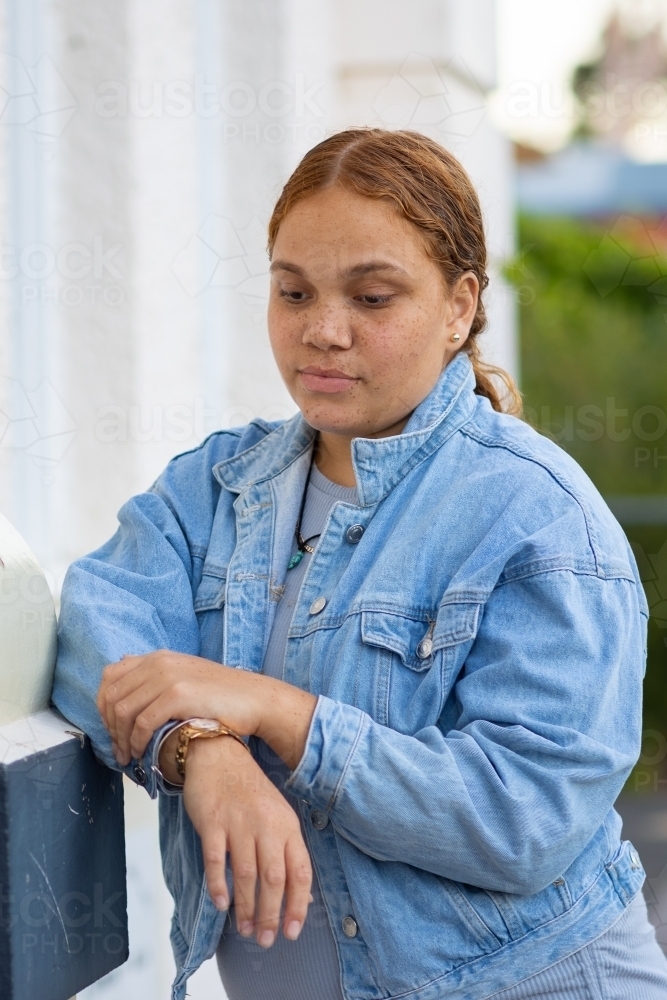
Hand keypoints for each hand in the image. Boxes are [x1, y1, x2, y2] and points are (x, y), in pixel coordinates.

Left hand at [97, 650, 316, 770]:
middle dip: (109, 728)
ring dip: (120, 739)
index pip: (111, 677)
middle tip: (119, 750)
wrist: (254, 698)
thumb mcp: (184, 675)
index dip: (102, 706)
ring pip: (123, 711)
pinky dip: (136, 742)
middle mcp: (158, 662)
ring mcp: (168, 676)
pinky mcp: (178, 694)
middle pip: (112, 696)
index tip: (111, 729)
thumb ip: (157, 677)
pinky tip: (142, 753)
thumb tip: (129, 687)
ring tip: (128, 757)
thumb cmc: (221, 694)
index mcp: (157, 657)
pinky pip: (142, 722)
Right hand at [183, 733, 312, 947]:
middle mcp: (267, 825)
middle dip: (271, 915)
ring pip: (247, 873)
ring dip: (246, 907)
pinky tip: (221, 904)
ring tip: (245, 931)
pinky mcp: (212, 822)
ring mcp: (239, 823)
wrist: (219, 755)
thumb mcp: (277, 816)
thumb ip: (287, 852)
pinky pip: (216, 859)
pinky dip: (219, 884)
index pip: (300, 871)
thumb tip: (302, 896)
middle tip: (265, 941)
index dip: (298, 904)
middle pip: (274, 878)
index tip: (292, 932)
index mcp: (287, 825)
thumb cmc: (249, 791)